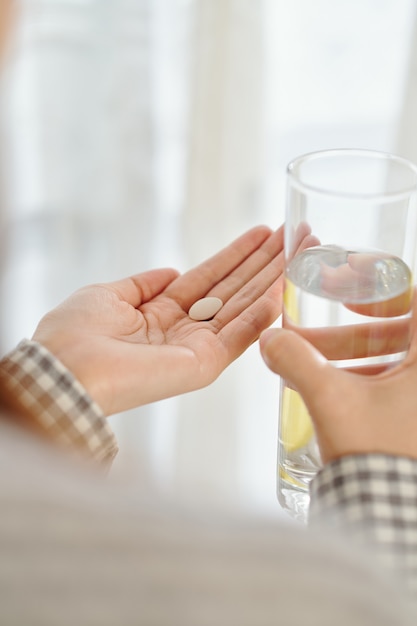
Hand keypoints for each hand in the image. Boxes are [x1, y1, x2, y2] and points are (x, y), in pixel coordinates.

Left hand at [33, 226, 294, 415]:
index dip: (237, 255)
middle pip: (234, 288)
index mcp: (162, 314)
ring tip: (301, 250)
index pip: (210, 278)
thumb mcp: (108, 294)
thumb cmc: (75, 334)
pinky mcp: (203, 364)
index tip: (264, 233)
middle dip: (265, 261)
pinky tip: (283, 287)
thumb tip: (171, 272)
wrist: (64, 370)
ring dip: (273, 277)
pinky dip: (262, 313)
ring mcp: (197, 348)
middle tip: (297, 234)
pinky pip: (239, 335)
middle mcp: (185, 330)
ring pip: (243, 306)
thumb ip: (143, 284)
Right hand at [259, 292, 416, 463]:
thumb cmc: (378, 459)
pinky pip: (391, 389)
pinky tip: (325, 391)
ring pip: (391, 364)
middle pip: (396, 334)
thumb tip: (272, 339)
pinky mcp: (414, 423)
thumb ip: (297, 361)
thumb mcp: (330, 400)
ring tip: (306, 368)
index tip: (347, 293)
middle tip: (311, 335)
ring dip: (348, 360)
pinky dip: (360, 382)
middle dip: (347, 334)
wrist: (386, 518)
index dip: (380, 289)